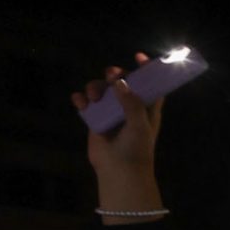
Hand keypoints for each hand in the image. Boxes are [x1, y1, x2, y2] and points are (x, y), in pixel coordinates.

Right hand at [72, 59, 166, 209]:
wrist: (119, 172)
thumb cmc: (136, 150)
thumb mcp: (140, 126)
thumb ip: (132, 104)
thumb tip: (121, 82)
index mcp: (146, 108)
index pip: (149, 84)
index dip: (146, 70)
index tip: (139, 57)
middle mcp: (128, 106)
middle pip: (121, 81)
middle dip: (115, 74)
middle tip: (112, 75)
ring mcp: (110, 112)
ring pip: (100, 89)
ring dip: (96, 87)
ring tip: (95, 99)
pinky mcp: (94, 119)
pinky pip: (85, 102)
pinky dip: (81, 99)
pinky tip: (81, 103)